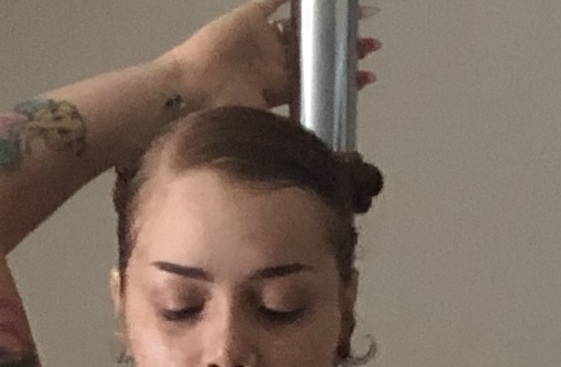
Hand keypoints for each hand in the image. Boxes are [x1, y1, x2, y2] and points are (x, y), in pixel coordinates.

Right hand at [168, 0, 380, 115]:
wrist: (188, 93)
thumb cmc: (218, 115)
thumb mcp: (261, 129)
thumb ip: (286, 136)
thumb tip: (320, 159)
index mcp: (277, 87)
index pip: (317, 80)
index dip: (342, 77)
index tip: (368, 76)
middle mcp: (272, 62)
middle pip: (316, 53)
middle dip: (345, 49)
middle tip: (372, 44)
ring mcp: (262, 39)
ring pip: (303, 27)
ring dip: (330, 23)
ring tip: (361, 13)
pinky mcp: (249, 17)